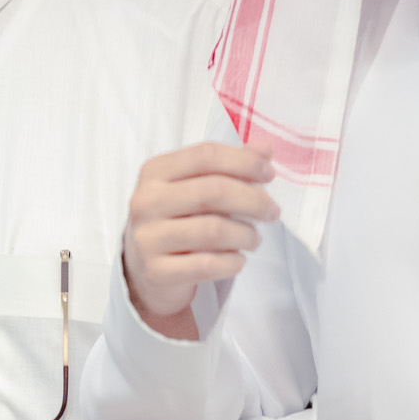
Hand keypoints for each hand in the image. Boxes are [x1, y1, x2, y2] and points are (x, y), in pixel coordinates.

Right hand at [122, 141, 277, 333]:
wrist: (145, 270)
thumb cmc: (177, 221)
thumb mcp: (196, 187)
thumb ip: (230, 165)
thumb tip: (265, 147)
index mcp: (155, 172)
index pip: (206, 155)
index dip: (245, 162)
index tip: (270, 175)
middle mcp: (146, 201)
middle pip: (214, 191)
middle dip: (254, 201)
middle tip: (273, 212)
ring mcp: (148, 238)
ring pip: (214, 230)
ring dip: (246, 235)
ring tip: (254, 239)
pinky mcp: (156, 272)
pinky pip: (208, 265)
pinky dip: (232, 262)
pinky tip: (238, 260)